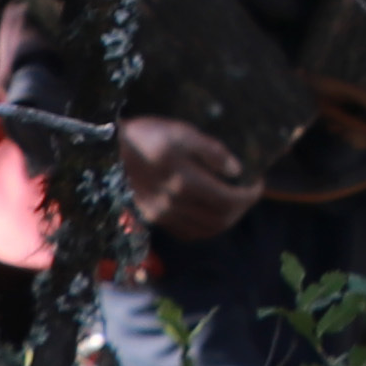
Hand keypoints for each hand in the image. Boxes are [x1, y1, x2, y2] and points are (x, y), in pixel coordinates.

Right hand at [120, 112, 258, 243]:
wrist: (107, 150)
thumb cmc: (147, 135)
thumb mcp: (182, 132)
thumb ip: (212, 151)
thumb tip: (237, 170)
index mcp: (183, 182)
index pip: (228, 199)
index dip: (249, 194)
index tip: (257, 182)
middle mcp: (173, 205)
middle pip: (220, 219)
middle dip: (241, 208)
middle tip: (249, 192)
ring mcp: (161, 215)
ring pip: (205, 230)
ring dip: (226, 220)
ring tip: (234, 202)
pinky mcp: (152, 219)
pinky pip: (187, 233)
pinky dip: (206, 227)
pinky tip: (211, 213)